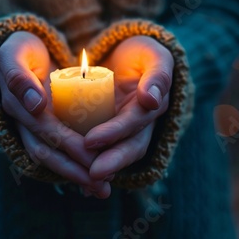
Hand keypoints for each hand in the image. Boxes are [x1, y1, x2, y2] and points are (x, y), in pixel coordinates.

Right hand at [0, 31, 108, 197]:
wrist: (17, 53)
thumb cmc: (19, 49)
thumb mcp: (14, 53)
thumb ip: (19, 76)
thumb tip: (36, 104)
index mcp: (17, 105)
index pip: (46, 132)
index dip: (69, 147)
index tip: (94, 158)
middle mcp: (22, 123)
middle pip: (48, 153)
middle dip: (76, 170)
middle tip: (104, 186)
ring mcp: (30, 129)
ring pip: (51, 159)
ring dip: (75, 175)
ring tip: (102, 190)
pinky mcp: (41, 131)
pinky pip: (55, 154)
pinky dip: (72, 168)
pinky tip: (92, 180)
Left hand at [85, 36, 173, 181]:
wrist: (125, 55)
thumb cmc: (140, 52)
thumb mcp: (152, 55)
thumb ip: (157, 73)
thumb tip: (152, 99)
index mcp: (152, 105)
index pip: (134, 122)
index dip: (114, 133)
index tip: (90, 141)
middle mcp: (141, 124)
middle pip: (130, 147)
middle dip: (112, 162)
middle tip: (91, 175)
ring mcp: (127, 131)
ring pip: (119, 155)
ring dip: (105, 169)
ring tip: (85, 184)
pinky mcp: (111, 135)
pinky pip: (105, 153)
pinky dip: (94, 168)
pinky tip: (80, 186)